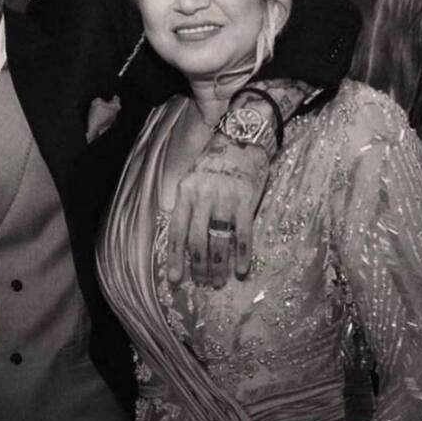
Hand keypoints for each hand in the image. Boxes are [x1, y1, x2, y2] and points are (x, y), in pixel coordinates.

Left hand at [167, 134, 268, 287]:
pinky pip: (242, 234)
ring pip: (218, 240)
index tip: (175, 279)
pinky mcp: (246, 200)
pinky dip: (241, 255)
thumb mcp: (192, 178)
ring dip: (218, 266)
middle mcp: (202, 196)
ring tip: (218, 281)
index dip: (175, 257)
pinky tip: (241, 270)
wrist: (242, 137)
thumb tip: (181, 237)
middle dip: (198, 266)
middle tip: (202, 283)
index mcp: (185, 192)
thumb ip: (186, 204)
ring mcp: (225, 198)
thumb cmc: (215, 161)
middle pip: (197, 240)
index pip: (176, 231)